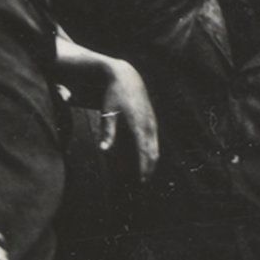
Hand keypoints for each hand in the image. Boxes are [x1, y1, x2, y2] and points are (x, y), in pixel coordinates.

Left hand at [99, 60, 158, 180]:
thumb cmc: (113, 95)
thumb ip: (107, 133)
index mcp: (139, 126)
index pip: (144, 153)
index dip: (144, 169)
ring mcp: (152, 123)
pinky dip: (151, 153)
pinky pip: (154, 141)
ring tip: (146, 174)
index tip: (141, 182)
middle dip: (150, 169)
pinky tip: (146, 158)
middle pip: (154, 153)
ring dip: (151, 162)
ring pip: (156, 148)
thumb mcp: (108, 113)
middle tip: (143, 183)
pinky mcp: (152, 121)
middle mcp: (149, 126)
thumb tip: (104, 151)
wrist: (126, 77)